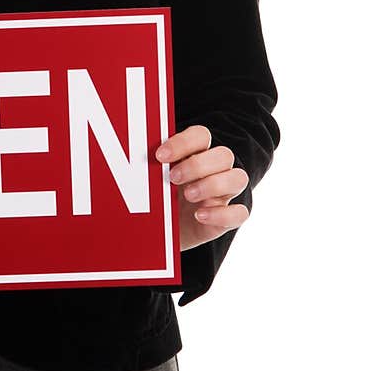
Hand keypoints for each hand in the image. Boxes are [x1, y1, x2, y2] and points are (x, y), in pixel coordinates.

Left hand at [156, 124, 249, 251]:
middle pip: (224, 155)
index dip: (183, 142)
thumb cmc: (156, 200)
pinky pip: (240, 213)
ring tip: (188, 195)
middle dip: (198, 165)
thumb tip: (131, 157)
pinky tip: (199, 216)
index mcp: (195, 154)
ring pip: (239, 178)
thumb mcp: (150, 181)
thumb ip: (148, 167)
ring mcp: (223, 195)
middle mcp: (214, 171)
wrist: (159, 234)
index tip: (159, 156)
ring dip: (213, 184)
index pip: (201, 135)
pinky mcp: (226, 219)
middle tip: (172, 178)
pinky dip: (222, 214)